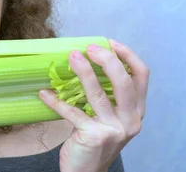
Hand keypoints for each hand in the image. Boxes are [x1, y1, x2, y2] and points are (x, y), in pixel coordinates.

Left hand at [39, 39, 148, 171]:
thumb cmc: (96, 141)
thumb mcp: (110, 119)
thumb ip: (107, 96)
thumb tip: (86, 63)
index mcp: (137, 112)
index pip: (141, 77)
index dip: (128, 56)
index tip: (111, 43)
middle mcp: (131, 120)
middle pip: (124, 82)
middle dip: (107, 60)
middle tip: (89, 49)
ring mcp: (114, 129)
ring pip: (99, 94)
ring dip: (83, 72)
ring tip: (72, 57)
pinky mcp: (94, 136)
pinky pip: (72, 112)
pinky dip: (56, 101)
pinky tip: (45, 93)